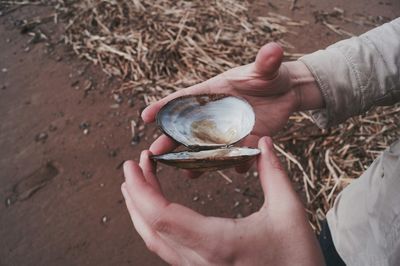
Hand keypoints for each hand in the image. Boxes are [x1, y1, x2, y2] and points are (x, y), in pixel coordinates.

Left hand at [121, 137, 323, 265]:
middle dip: (135, 194)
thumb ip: (274, 174)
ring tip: (135, 185)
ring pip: (155, 241)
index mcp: (217, 243)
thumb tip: (262, 142)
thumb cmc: (297, 259)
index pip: (162, 216)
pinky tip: (155, 210)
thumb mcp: (289, 213)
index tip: (133, 165)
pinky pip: (166, 248)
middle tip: (132, 166)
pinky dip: (154, 225)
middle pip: (151, 228)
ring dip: (139, 210)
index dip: (141, 189)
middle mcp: (199, 260)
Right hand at [142, 43, 322, 173]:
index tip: (146, 116)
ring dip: (199, 160)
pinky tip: (239, 169)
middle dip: (172, 140)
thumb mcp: (265, 67)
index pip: (184, 99)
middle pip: (189, 128)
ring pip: (209, 148)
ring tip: (188, 173)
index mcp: (212, 92)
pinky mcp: (247, 140)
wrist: (287, 90)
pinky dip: (238, 162)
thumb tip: (273, 50)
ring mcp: (230, 130)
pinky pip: (239, 155)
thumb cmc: (269, 74)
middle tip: (155, 151)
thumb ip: (266, 61)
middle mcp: (216, 114)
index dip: (164, 107)